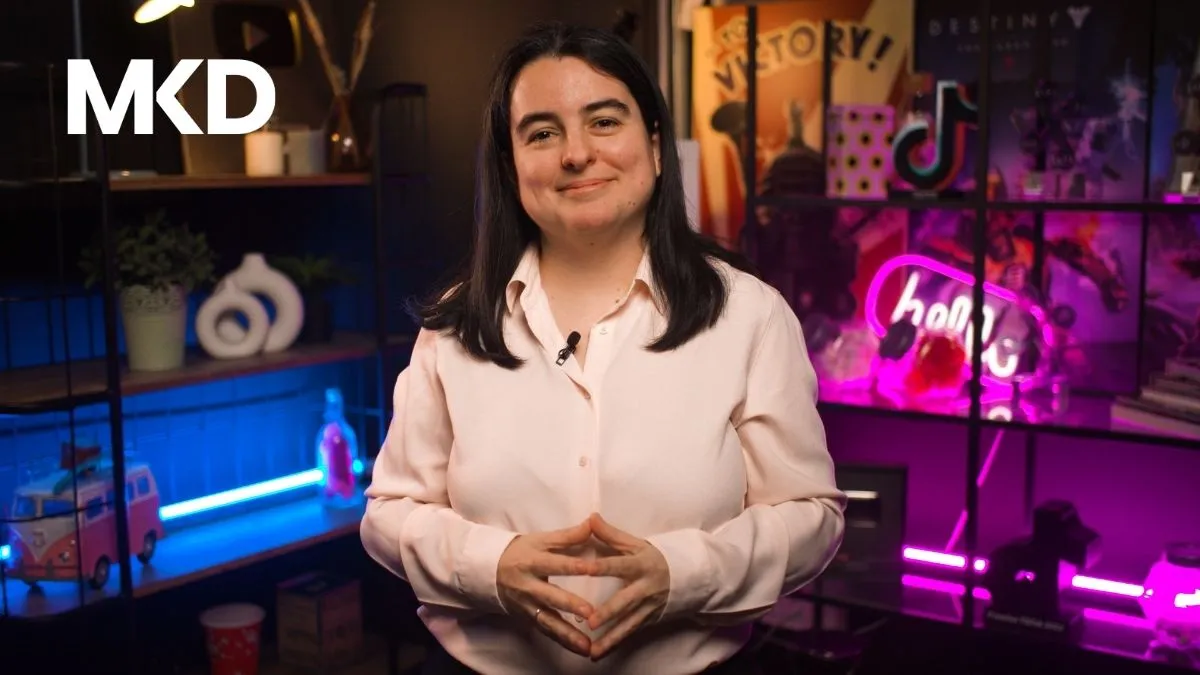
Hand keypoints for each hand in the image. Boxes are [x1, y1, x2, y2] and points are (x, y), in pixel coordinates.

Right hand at [497, 520, 595, 656]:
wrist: (488, 570)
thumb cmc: (520, 551)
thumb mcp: (540, 539)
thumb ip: (568, 535)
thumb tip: (593, 522)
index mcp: (532, 561)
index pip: (555, 563)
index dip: (573, 566)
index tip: (592, 569)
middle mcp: (528, 585)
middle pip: (551, 596)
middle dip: (570, 606)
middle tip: (590, 614)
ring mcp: (527, 605)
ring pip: (548, 621)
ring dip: (568, 635)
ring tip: (588, 645)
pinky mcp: (528, 618)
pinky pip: (547, 632)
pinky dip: (563, 641)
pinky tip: (580, 649)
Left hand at [584, 513, 669, 660]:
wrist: (687, 576)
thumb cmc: (654, 556)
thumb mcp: (636, 543)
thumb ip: (611, 534)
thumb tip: (590, 517)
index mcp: (640, 564)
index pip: (618, 565)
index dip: (602, 566)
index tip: (585, 568)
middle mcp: (645, 587)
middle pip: (625, 601)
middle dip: (608, 613)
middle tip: (589, 621)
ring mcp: (648, 606)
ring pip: (628, 625)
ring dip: (610, 638)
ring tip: (591, 650)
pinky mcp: (648, 620)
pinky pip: (630, 634)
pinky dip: (615, 645)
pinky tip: (598, 654)